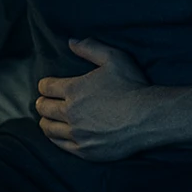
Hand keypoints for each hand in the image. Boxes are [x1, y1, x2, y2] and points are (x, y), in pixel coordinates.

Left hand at [36, 38, 152, 160]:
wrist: (149, 118)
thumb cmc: (132, 86)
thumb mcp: (114, 58)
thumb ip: (90, 48)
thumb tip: (71, 42)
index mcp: (74, 90)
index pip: (46, 87)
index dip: (44, 85)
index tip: (46, 86)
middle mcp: (70, 112)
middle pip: (43, 108)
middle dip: (42, 103)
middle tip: (43, 102)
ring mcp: (77, 133)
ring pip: (49, 128)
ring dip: (45, 121)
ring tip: (47, 119)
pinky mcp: (85, 150)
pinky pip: (61, 145)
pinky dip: (55, 138)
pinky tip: (57, 135)